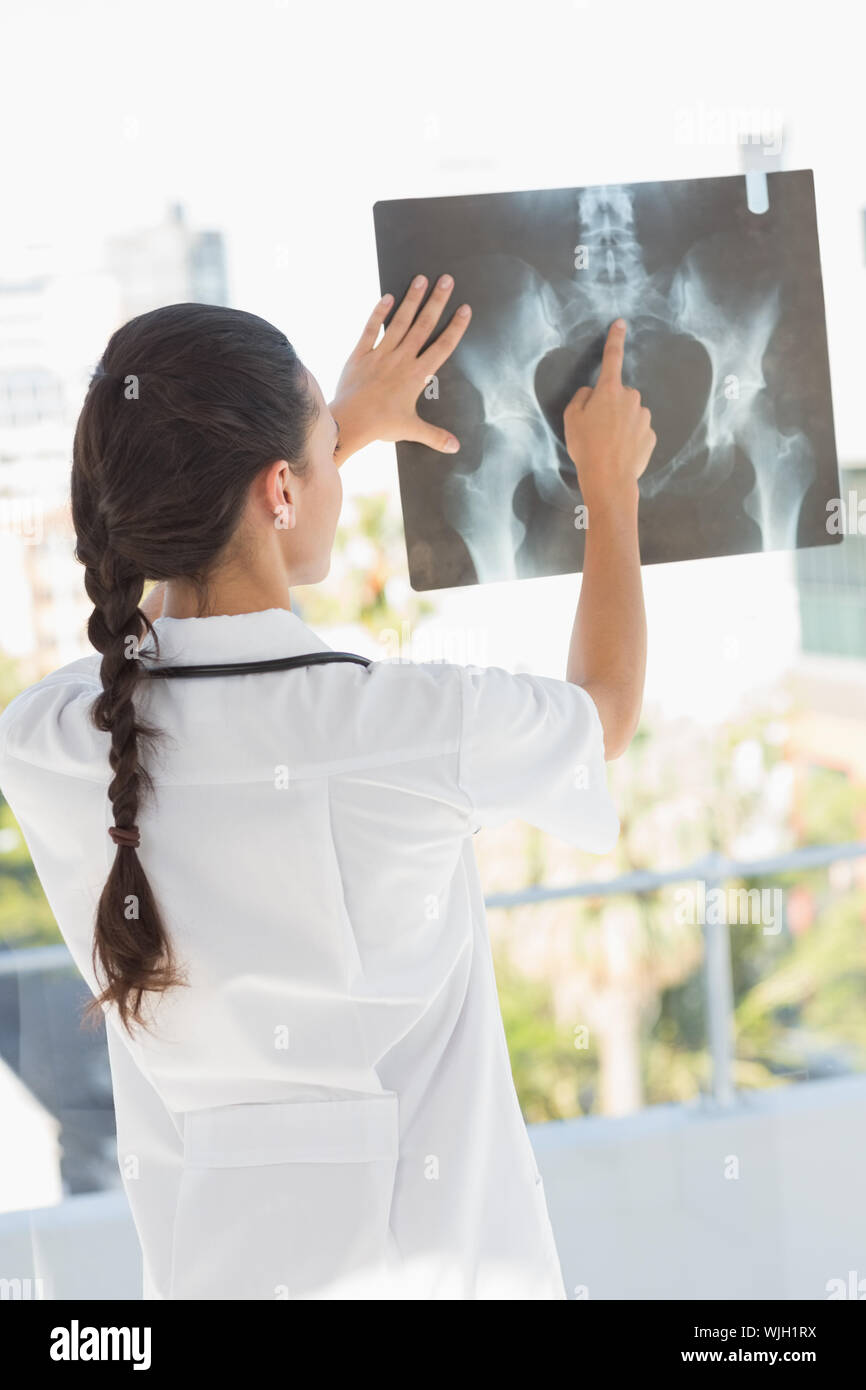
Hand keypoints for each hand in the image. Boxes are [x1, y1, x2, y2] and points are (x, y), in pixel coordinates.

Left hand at [329, 274, 471, 462]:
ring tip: (421, 279)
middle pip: (423, 325)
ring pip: (399, 322)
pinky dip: (377, 313)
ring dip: (411, 300)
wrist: (350, 422)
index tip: (464, 309)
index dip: (455, 327)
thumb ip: (435, 436)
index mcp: (417, 375)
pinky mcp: (360, 354)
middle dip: (437, 301)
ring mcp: (381, 354)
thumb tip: (455, 446)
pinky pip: (370, 329)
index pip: (442, 346)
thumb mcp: (411, 430)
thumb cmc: (381, 425)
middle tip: (446, 279)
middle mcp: (402, 359)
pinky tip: (386, 297)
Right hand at [563, 319, 655, 507]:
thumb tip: (591, 394)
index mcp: (609, 390)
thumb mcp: (571, 418)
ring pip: (630, 414)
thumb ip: (581, 398)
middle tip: (596, 428)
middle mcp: (631, 398)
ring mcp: (643, 417)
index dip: (615, 338)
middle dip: (610, 406)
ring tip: (607, 444)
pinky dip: (630, 439)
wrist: (609, 478)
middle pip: (619, 395)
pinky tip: (620, 452)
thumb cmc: (586, 446)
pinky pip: (638, 432)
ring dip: (620, 424)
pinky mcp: (651, 435)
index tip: (621, 323)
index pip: (612, 358)